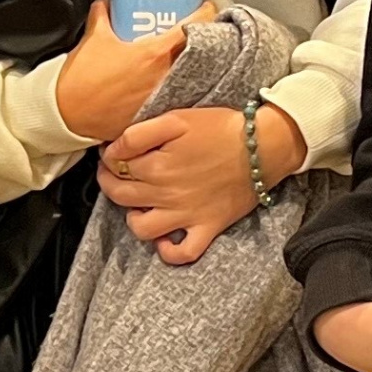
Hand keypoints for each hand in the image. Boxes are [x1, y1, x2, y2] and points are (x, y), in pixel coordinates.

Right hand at [52, 0, 194, 146]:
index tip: (204, 8)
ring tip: (178, 55)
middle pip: (196, 51)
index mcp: (154, 54)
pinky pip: (174, 96)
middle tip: (188, 30)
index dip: (204, 13)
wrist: (68, 115)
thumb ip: (102, 14)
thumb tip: (106, 0)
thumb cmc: (82, 79)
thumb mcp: (93, 38)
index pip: (194, 26)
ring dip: (186, 64)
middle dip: (196, 38)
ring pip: (188, 75)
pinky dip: (174, 86)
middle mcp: (165, 76)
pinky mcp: (155, 114)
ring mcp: (162, 98)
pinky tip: (164, 81)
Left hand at [99, 102, 303, 266]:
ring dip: (132, 218)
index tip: (112, 152)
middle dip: (110, 183)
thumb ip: (138, 134)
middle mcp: (166, 194)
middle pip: (121, 196)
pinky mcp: (208, 227)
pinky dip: (169, 252)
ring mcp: (186, 215)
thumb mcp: (175, 119)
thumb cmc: (220, 129)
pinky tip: (164, 239)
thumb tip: (113, 152)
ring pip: (142, 229)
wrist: (263, 147)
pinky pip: (183, 253)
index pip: (115, 167)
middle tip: (114, 173)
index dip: (109, 158)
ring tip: (138, 204)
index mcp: (156, 165)